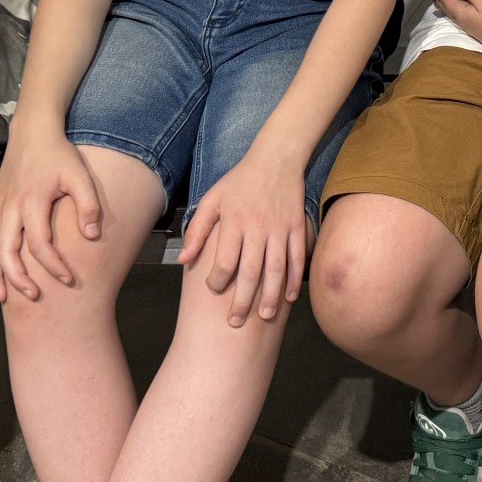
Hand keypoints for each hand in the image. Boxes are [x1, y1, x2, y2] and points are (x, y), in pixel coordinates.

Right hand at [0, 123, 104, 302]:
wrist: (32, 132)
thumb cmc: (59, 155)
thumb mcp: (80, 175)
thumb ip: (88, 205)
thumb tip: (92, 236)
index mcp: (32, 201)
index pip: (39, 244)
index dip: (54, 266)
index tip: (69, 279)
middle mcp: (10, 207)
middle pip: (7, 252)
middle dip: (19, 278)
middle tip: (35, 297)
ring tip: (3, 297)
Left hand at [179, 147, 308, 326]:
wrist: (277, 158)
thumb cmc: (239, 181)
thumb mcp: (212, 199)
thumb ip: (197, 230)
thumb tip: (183, 260)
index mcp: (234, 221)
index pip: (224, 260)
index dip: (217, 280)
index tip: (213, 289)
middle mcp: (258, 227)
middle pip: (250, 271)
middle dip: (242, 300)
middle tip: (235, 322)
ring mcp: (280, 228)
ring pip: (276, 268)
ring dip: (270, 295)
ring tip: (263, 316)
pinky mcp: (297, 227)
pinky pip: (297, 257)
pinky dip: (294, 278)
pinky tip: (289, 297)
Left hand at [433, 0, 481, 63]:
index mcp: (463, 13)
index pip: (447, 0)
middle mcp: (466, 23)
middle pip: (450, 10)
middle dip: (442, 2)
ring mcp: (476, 30)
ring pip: (458, 17)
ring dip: (451, 9)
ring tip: (447, 5)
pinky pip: (468, 21)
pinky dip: (462, 14)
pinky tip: (468, 16)